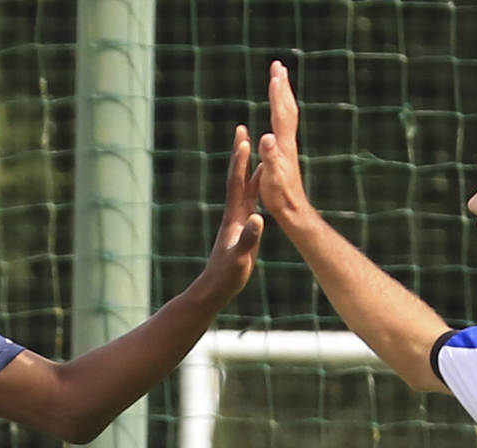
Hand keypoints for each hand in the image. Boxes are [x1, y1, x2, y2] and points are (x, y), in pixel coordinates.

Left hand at [196, 123, 264, 300]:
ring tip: (253, 147)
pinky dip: (255, 186)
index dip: (241, 161)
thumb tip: (259, 217)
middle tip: (242, 129)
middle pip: (238, 178)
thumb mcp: (241, 258)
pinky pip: (249, 200)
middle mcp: (234, 214)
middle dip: (240, 154)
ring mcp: (237, 220)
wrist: (215, 289)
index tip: (243, 138)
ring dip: (248, 166)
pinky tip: (261, 182)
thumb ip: (250, 238)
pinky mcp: (241, 227)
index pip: (237, 183)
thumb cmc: (227, 276)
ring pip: (244, 187)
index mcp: (235, 218)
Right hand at [254, 60, 314, 224]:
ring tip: (278, 81)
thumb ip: (270, 157)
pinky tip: (276, 113)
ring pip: (286, 114)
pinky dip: (279, 112)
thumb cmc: (280, 197)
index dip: (277, 94)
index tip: (274, 73)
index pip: (280, 113)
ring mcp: (287, 146)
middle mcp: (287, 141)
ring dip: (282, 96)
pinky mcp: (284, 153)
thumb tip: (266, 136)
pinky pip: (282, 125)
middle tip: (278, 66)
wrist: (293, 210)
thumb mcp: (273, 178)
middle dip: (282, 86)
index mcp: (283, 145)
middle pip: (286, 108)